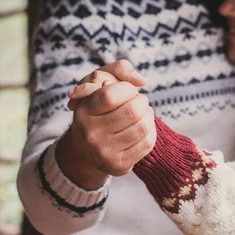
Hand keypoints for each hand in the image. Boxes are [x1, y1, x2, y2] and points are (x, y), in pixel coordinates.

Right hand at [56, 60, 154, 189]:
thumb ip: (120, 69)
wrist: (86, 149)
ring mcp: (104, 152)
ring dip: (149, 116)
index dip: (128, 89)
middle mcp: (90, 133)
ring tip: (143, 114)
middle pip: (133, 110)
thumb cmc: (100, 108)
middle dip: (142, 102)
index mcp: (83, 110)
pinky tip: (143, 128)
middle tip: (139, 102)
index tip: (129, 91)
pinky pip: (148, 143)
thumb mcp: (100, 82)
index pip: (111, 94)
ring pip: (143, 126)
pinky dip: (151, 131)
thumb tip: (141, 81)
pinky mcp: (118, 165)